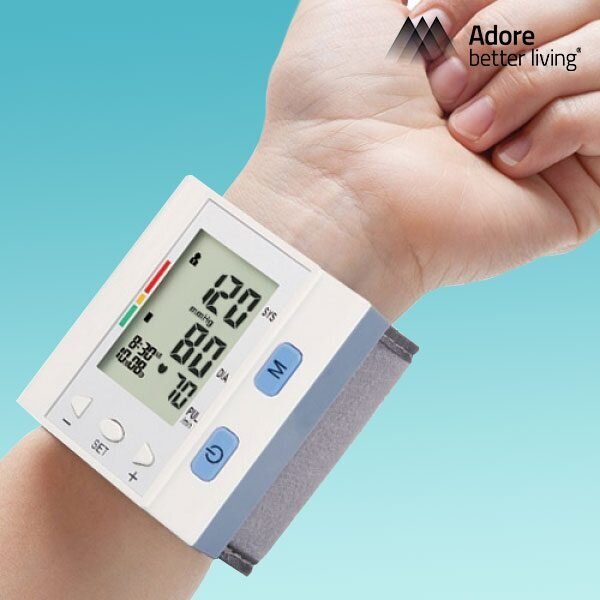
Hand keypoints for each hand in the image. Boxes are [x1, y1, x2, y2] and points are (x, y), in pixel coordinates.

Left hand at [229, 0, 599, 319]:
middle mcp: (520, 77)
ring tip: (463, 135)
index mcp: (480, 35)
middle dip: (503, 32)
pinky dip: (557, 126)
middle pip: (582, 4)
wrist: (344, 190)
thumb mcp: (360, 2)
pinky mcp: (581, 183)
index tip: (426, 28)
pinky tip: (502, 166)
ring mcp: (554, 131)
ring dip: (526, 82)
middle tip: (441, 92)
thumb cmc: (339, 96)